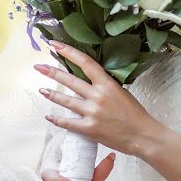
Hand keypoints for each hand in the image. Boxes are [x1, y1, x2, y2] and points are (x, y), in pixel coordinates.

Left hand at [34, 40, 160, 155]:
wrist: (142, 135)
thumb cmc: (134, 113)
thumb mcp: (121, 91)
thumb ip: (104, 84)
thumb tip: (89, 78)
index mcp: (107, 84)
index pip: (85, 63)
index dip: (69, 52)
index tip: (55, 45)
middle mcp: (97, 96)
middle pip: (70, 80)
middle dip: (52, 72)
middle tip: (38, 67)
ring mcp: (92, 113)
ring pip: (65, 100)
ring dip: (51, 94)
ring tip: (42, 90)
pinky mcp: (88, 129)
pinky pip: (67, 122)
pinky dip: (57, 119)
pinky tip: (49, 116)